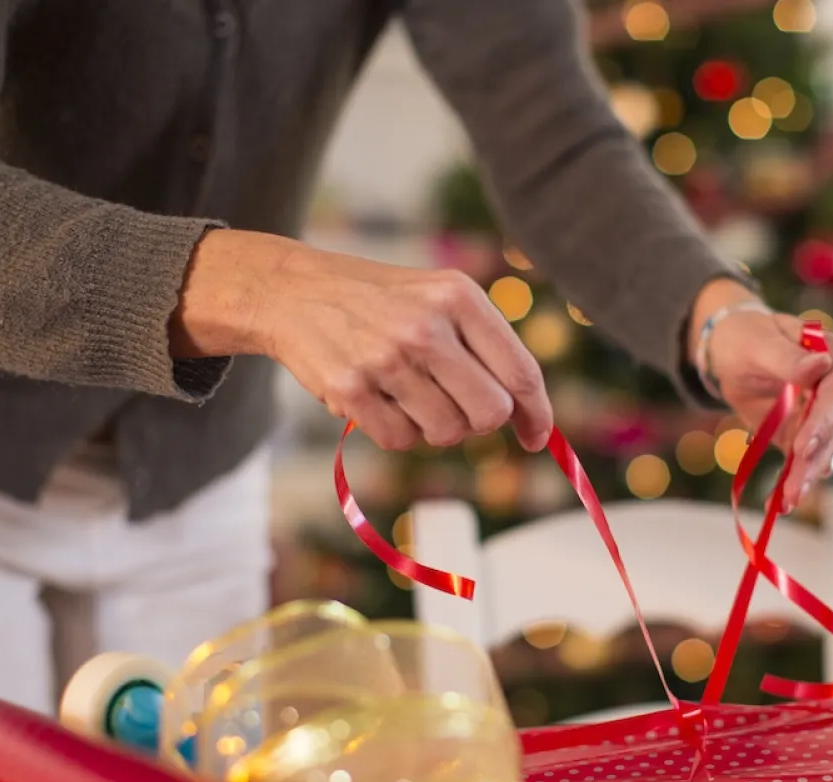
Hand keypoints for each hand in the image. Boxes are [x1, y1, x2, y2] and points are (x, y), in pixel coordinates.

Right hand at [173, 229, 553, 451]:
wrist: (294, 292)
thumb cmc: (382, 302)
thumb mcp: (439, 297)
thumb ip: (485, 345)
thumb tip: (526, 413)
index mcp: (459, 296)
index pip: (520, 371)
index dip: (537, 413)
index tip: (538, 437)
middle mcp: (427, 326)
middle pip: (490, 413)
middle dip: (480, 421)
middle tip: (456, 405)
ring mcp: (387, 359)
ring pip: (447, 432)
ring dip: (435, 425)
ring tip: (410, 392)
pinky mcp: (351, 389)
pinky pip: (400, 439)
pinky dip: (397, 429)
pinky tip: (380, 398)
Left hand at [688, 280, 832, 509]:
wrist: (731, 353)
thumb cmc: (746, 338)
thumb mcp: (759, 343)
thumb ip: (787, 358)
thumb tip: (822, 365)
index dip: (822, 421)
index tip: (801, 446)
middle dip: (813, 459)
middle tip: (794, 488)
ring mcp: (825, 414)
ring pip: (823, 450)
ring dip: (806, 477)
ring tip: (787, 502)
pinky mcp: (807, 435)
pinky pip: (805, 461)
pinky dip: (795, 481)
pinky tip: (782, 503)